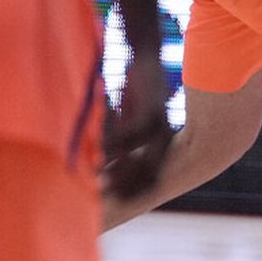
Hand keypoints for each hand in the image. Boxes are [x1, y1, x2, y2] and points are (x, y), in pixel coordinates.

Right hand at [100, 50, 173, 200]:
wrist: (148, 56)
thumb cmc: (137, 88)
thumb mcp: (135, 116)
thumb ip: (127, 139)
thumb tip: (106, 158)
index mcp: (164, 142)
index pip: (152, 177)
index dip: (134, 192)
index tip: (115, 204)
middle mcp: (165, 138)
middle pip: (147, 174)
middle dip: (125, 189)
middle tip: (103, 201)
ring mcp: (158, 126)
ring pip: (137, 158)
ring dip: (116, 171)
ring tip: (97, 183)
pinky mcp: (149, 111)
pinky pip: (127, 135)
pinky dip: (111, 145)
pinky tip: (96, 150)